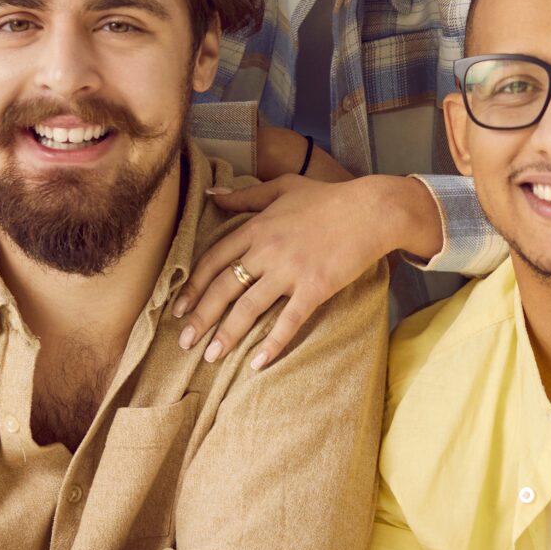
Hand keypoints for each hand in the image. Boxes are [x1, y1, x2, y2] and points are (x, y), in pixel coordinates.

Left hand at [175, 175, 429, 366]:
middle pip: (223, 288)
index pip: (213, 260)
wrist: (371, 210)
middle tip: (184, 342)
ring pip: (249, 307)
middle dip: (201, 317)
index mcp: (256, 228)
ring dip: (227, 334)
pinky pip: (288, 321)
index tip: (179, 308)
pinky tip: (257, 363)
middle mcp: (267, 251)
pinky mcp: (314, 288)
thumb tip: (213, 195)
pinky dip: (272, 343)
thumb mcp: (282, 186)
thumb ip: (245, 195)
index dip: (193, 286)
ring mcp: (290, 271)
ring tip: (211, 356)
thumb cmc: (328, 197)